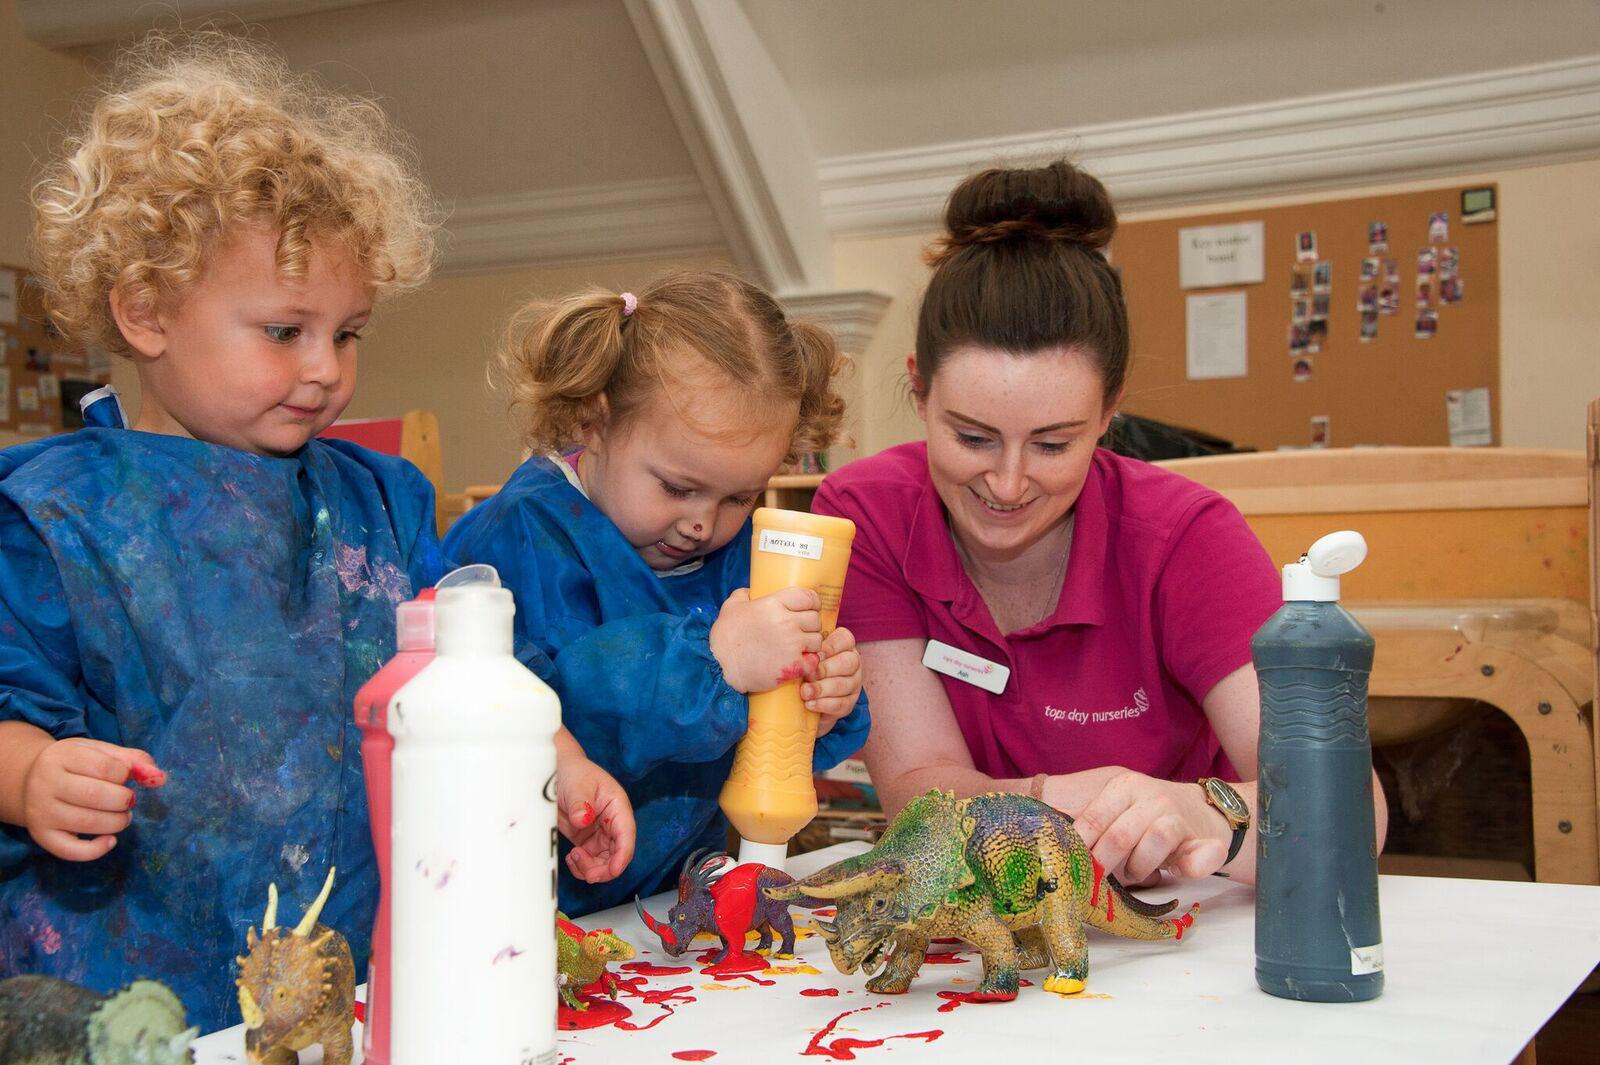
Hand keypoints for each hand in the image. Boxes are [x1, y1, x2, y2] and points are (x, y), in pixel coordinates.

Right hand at [22, 738, 166, 861]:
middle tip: (128, 800)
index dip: (126, 774)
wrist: (29, 781)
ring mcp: (41, 812)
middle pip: (95, 795)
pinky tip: (110, 840)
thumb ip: (132, 760)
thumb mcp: (99, 751)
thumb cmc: (74, 765)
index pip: (105, 767)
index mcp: (62, 757)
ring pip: (86, 822)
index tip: (126, 777)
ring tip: (122, 816)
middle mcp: (46, 784)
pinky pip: (70, 851)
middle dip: (123, 800)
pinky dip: (96, 850)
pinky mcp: (42, 836)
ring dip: (117, 822)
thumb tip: (160, 778)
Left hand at [556, 757, 634, 883]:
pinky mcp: (587, 840)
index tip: (613, 869)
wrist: (559, 772)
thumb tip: (583, 821)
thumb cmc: (574, 773)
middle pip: (618, 854)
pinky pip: (590, 861)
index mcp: (618, 808)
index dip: (623, 855)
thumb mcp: (577, 786)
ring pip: (604, 862)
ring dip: (591, 868)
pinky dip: (581, 866)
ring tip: (573, 857)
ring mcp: (600, 834)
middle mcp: (613, 823)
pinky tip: (571, 858)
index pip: (626, 835)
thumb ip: (581, 804)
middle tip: (587, 874)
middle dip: (605, 869)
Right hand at [709, 586, 822, 694]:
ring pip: (817, 640)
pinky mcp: (794, 665)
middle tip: (801, 631)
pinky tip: (801, 662)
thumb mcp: (730, 608)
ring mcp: (792, 644)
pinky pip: (814, 661)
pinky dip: (810, 663)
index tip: (811, 608)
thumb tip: (749, 591)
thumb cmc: (724, 638)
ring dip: (811, 644)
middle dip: (810, 625)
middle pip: (815, 619)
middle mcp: (786, 622)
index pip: (807, 597)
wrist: (719, 667)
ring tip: (799, 648)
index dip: (812, 602)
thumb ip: (742, 595)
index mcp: (773, 604)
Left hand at [801, 626, 862, 737]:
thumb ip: (804, 650)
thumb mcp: (802, 656)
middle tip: (807, 675)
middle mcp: (852, 663)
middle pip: (848, 662)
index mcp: (843, 646)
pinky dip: (824, 704)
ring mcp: (853, 683)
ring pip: (844, 684)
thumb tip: (792, 647)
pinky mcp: (849, 703)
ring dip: (822, 689)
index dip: (831, 646)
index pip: (845, 639)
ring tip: (804, 692)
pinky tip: (810, 704)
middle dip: (826, 669)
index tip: (814, 654)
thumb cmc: (801, 669)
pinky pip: (841, 704)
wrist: (802, 701)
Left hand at [1070, 771, 1229, 882]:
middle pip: (1118, 838)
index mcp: (1122, 785)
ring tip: (1133, 872)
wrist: (1199, 811)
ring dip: (1137, 870)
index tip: (1070, 868)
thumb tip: (1005, 790)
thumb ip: (1058, 798)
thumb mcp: (1103, 798)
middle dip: (1104, 865)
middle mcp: (1150, 796)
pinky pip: (1195, 858)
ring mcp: (1178, 818)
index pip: (1091, 821)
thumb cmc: (1139, 811)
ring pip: (1151, 847)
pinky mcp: (1203, 842)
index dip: (1079, 850)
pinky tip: (1177, 871)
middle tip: (1099, 879)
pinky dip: (1188, 868)